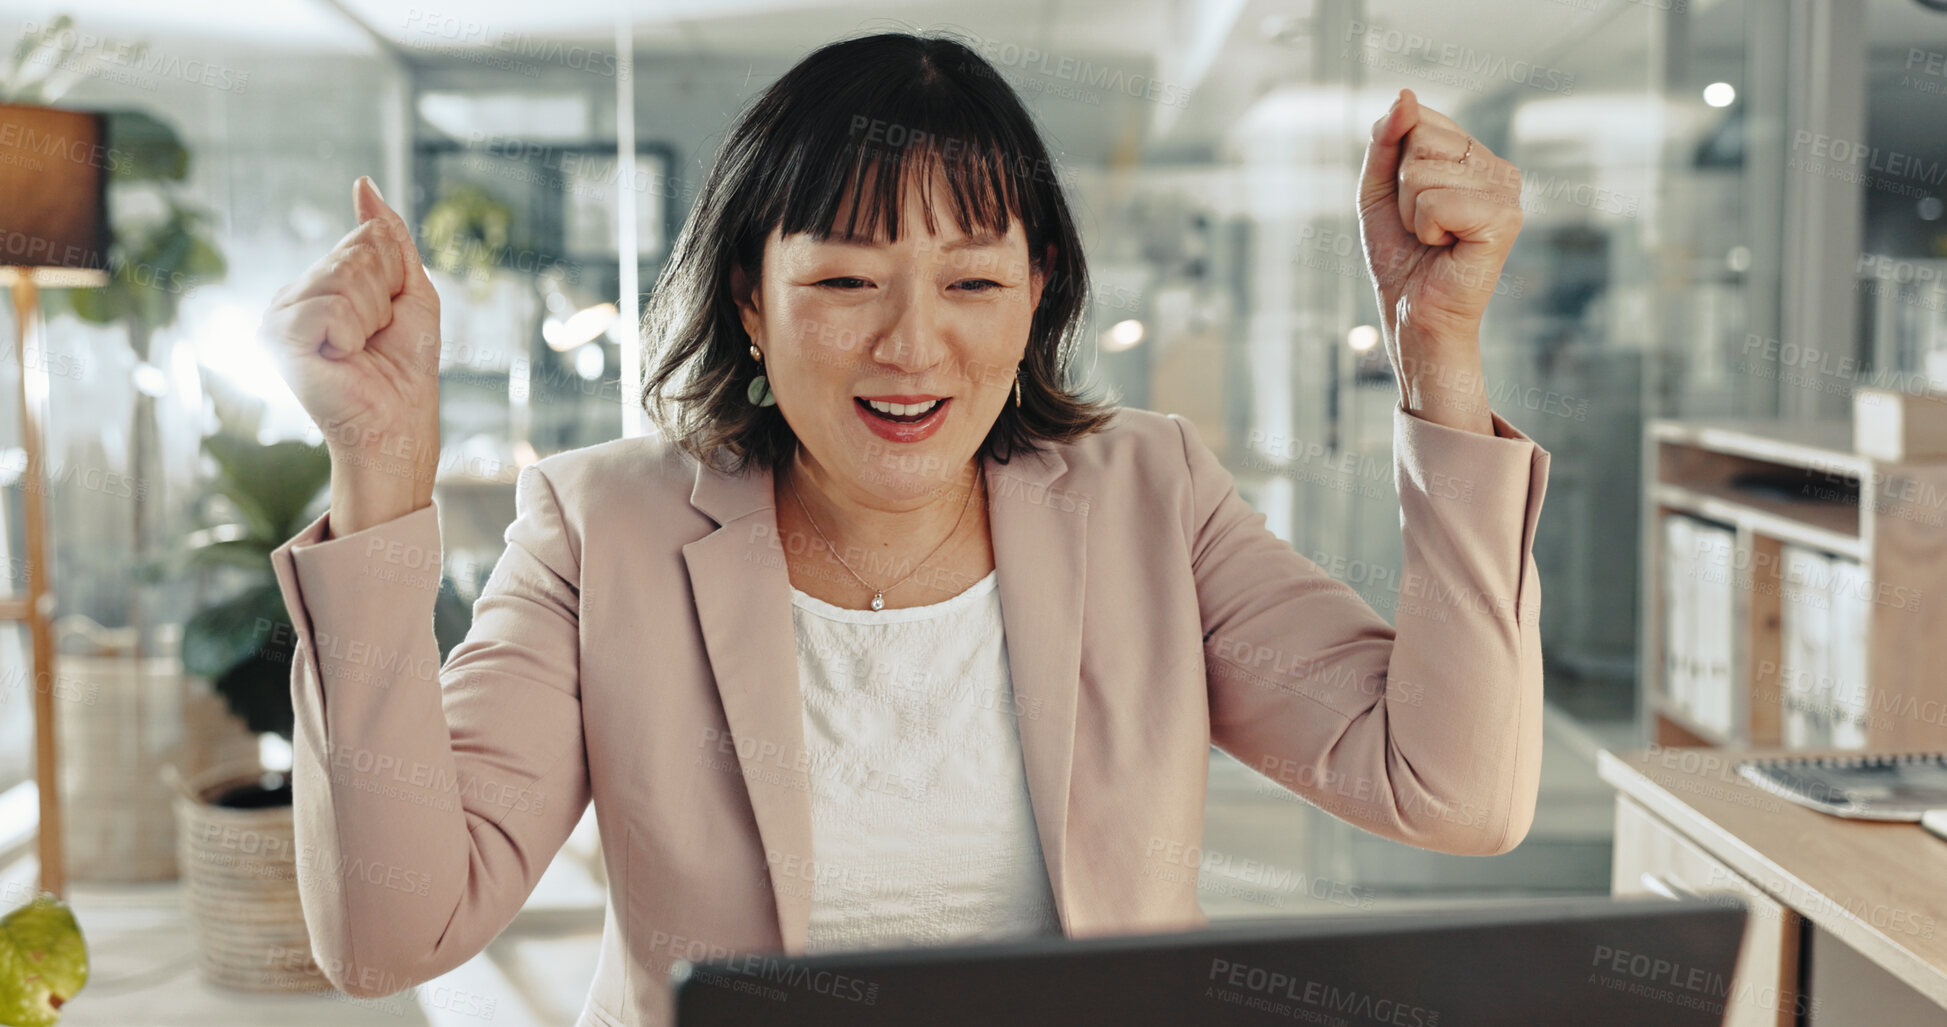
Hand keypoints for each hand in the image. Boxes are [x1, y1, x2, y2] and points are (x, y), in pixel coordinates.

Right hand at [260, 176, 440, 464]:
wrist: (401, 420)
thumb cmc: (406, 364)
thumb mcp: (409, 288)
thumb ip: (387, 237)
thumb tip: (364, 185)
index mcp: (316, 283)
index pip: (364, 239)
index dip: (394, 277)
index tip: (388, 316)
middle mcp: (290, 296)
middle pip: (353, 254)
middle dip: (384, 295)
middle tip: (376, 336)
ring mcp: (278, 317)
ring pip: (342, 276)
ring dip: (372, 315)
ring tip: (361, 348)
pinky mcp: (277, 341)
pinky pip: (329, 307)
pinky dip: (352, 331)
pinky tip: (344, 357)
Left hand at [1356, 89, 1522, 432]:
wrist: (1413, 317)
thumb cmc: (1400, 258)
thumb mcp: (1378, 190)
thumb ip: (1385, 140)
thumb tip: (1406, 94)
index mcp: (1475, 156)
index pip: (1419, 119)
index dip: (1396, 165)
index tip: (1412, 205)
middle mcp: (1499, 168)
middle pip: (1421, 137)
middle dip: (1401, 187)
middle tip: (1422, 227)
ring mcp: (1507, 192)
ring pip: (1422, 169)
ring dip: (1411, 212)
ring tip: (1433, 240)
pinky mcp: (1505, 220)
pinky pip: (1435, 201)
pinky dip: (1425, 230)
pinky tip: (1446, 249)